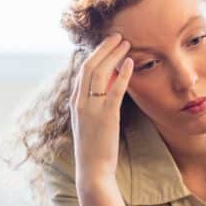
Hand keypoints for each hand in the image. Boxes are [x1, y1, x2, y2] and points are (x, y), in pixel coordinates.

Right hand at [70, 33, 133, 185]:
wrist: (92, 169)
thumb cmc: (95, 147)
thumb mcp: (91, 122)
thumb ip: (96, 104)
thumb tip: (109, 87)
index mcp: (75, 102)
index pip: (82, 70)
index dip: (95, 54)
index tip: (107, 43)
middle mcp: (79, 102)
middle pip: (89, 66)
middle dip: (103, 48)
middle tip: (117, 36)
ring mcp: (91, 108)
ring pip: (99, 73)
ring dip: (113, 55)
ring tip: (125, 43)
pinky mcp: (106, 116)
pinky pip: (114, 90)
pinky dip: (122, 74)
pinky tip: (130, 63)